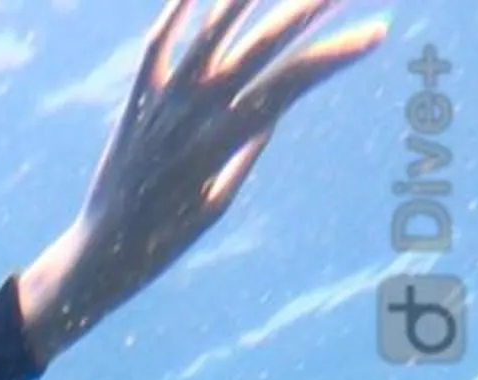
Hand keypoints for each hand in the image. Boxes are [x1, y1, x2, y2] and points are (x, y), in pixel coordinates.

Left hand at [18, 0, 386, 366]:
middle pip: (263, 44)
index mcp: (223, 141)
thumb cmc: (165, 241)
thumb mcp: (217, 201)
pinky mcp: (135, 100)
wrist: (99, 255)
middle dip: (309, 8)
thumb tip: (277, 104)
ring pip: (212, 29)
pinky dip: (178, 11)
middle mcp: (194, 112)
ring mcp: (163, 101)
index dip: (338, 54)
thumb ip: (247, 149)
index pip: (294, 82)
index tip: (379, 31)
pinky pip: (158, 45)